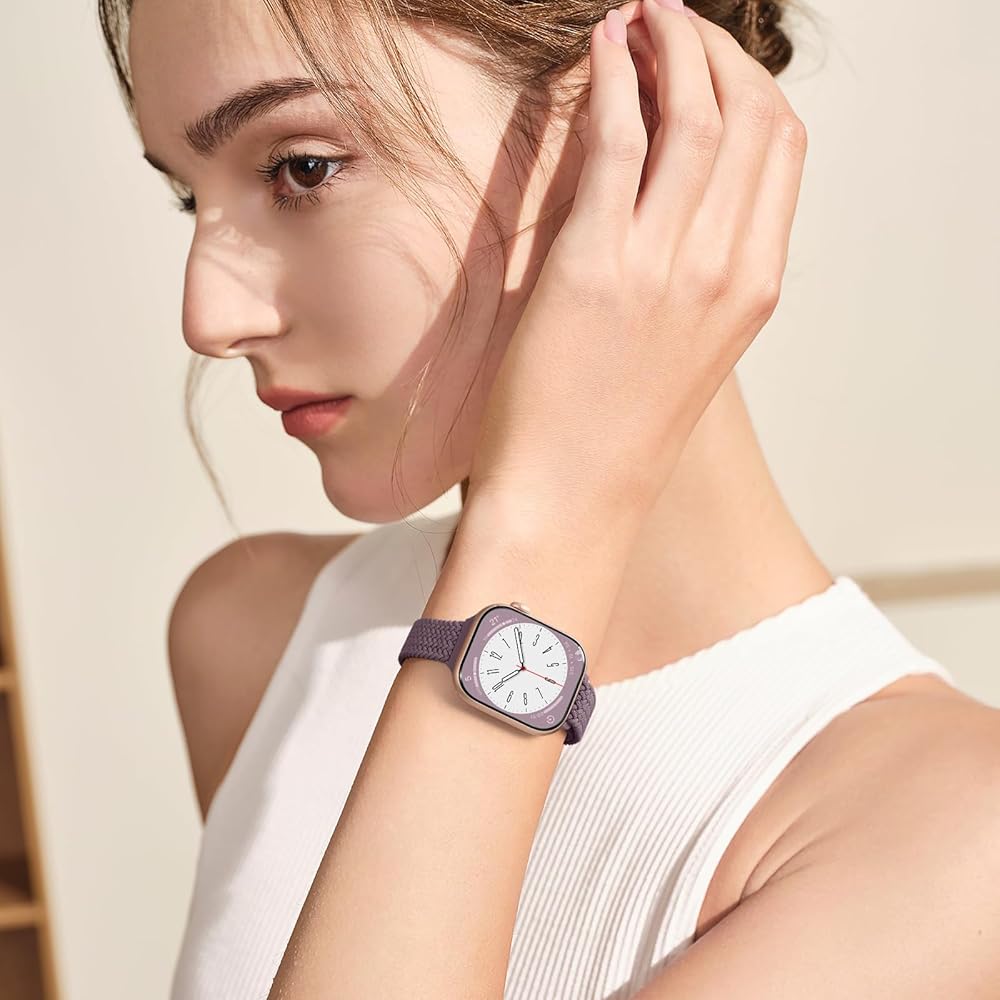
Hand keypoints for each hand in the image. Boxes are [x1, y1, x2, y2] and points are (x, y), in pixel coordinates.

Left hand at [465, 0, 807, 523]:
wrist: (569, 500)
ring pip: (693, 116)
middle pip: (749, 116)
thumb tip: (674, 197)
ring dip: (667, 48)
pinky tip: (598, 53)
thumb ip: (697, 271)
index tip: (707, 59)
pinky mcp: (596, 266)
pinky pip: (618, 144)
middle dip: (713, 50)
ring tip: (638, 17)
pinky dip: (613, 83)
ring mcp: (666, 266)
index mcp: (753, 287)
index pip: (780, 150)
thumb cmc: (612, 432)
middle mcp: (725, 269)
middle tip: (670, 20)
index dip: (747, 85)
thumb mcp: (684, 348)